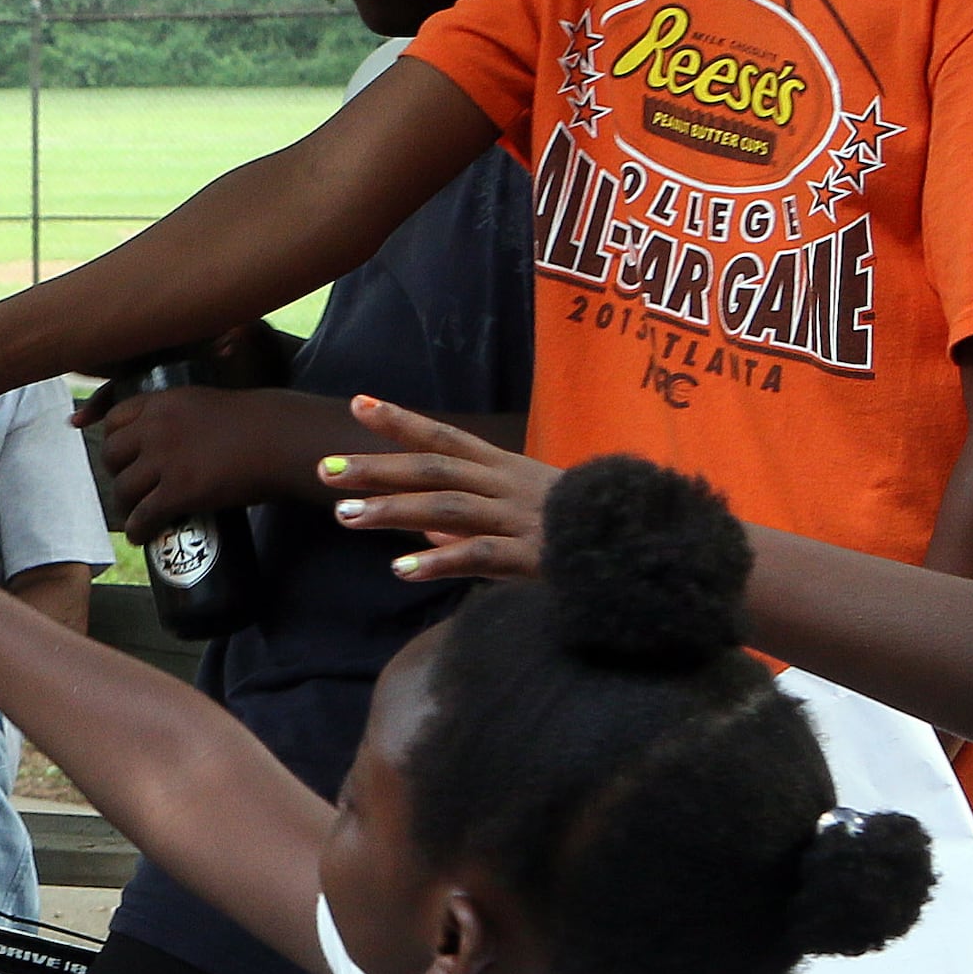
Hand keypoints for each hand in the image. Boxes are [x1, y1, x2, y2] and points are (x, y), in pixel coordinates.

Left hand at [81, 386, 343, 538]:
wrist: (280, 439)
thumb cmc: (257, 423)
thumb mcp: (206, 404)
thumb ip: (182, 418)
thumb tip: (175, 443)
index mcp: (163, 402)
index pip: (114, 419)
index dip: (114, 440)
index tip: (121, 456)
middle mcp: (156, 428)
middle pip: (111, 455)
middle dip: (117, 474)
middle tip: (130, 488)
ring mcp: (165, 460)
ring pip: (123, 488)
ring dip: (125, 506)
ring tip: (135, 515)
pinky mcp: (178, 491)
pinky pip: (143, 515)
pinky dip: (138, 529)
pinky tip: (141, 536)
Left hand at [313, 398, 560, 582]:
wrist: (648, 550)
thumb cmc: (582, 531)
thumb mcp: (525, 515)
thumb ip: (472, 522)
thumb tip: (425, 532)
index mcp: (507, 470)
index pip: (446, 439)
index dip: (402, 422)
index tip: (357, 404)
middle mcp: (509, 487)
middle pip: (435, 470)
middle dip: (378, 468)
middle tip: (324, 470)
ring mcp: (521, 520)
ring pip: (448, 508)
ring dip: (394, 511)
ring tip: (345, 515)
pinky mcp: (534, 557)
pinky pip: (480, 557)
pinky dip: (439, 562)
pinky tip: (400, 569)